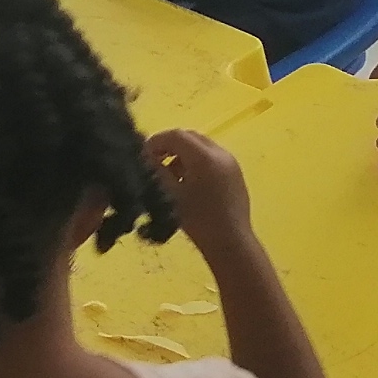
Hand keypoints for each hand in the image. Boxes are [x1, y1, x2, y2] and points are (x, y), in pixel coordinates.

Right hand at [147, 130, 254, 244]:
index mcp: (204, 157)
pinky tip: (188, 182)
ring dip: (183, 154)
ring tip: (170, 175)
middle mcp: (220, 153)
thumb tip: (146, 158)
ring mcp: (230, 162)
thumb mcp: (171, 195)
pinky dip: (196, 161)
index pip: (176, 135)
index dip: (156, 141)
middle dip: (170, 146)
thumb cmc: (199, 221)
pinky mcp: (235, 172)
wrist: (231, 242)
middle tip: (154, 162)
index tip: (143, 155)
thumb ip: (157, 171)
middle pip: (190, 137)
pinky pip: (212, 157)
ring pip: (201, 146)